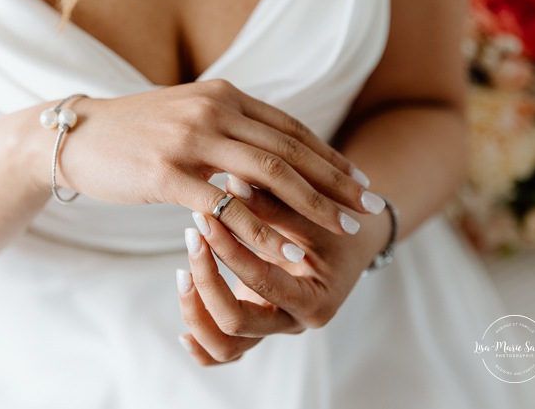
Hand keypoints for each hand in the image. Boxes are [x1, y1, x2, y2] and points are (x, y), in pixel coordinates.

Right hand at [53, 80, 383, 261]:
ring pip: (269, 175)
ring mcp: (192, 139)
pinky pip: (228, 207)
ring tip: (343, 231)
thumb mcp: (189, 117)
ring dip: (312, 206)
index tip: (358, 180)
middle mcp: (214, 110)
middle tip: (368, 207)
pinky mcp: (169, 173)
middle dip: (335, 182)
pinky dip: (264, 231)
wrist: (76, 136)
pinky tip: (290, 250)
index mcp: (224, 95)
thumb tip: (267, 152)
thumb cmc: (135, 133)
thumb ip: (229, 128)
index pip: (290, 129)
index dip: (329, 156)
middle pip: (290, 150)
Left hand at [176, 176, 384, 364]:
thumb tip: (230, 183)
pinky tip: (182, 328)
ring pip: (225, 348)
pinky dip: (202, 341)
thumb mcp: (312, 215)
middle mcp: (293, 322)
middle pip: (236, 324)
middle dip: (206, 282)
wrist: (352, 243)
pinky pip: (225, 350)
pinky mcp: (258, 322)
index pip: (261, 281)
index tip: (206, 217)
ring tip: (182, 272)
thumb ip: (273, 205)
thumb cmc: (337, 225)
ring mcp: (273, 327)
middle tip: (192, 237)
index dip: (229, 250)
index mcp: (314, 300)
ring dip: (195, 313)